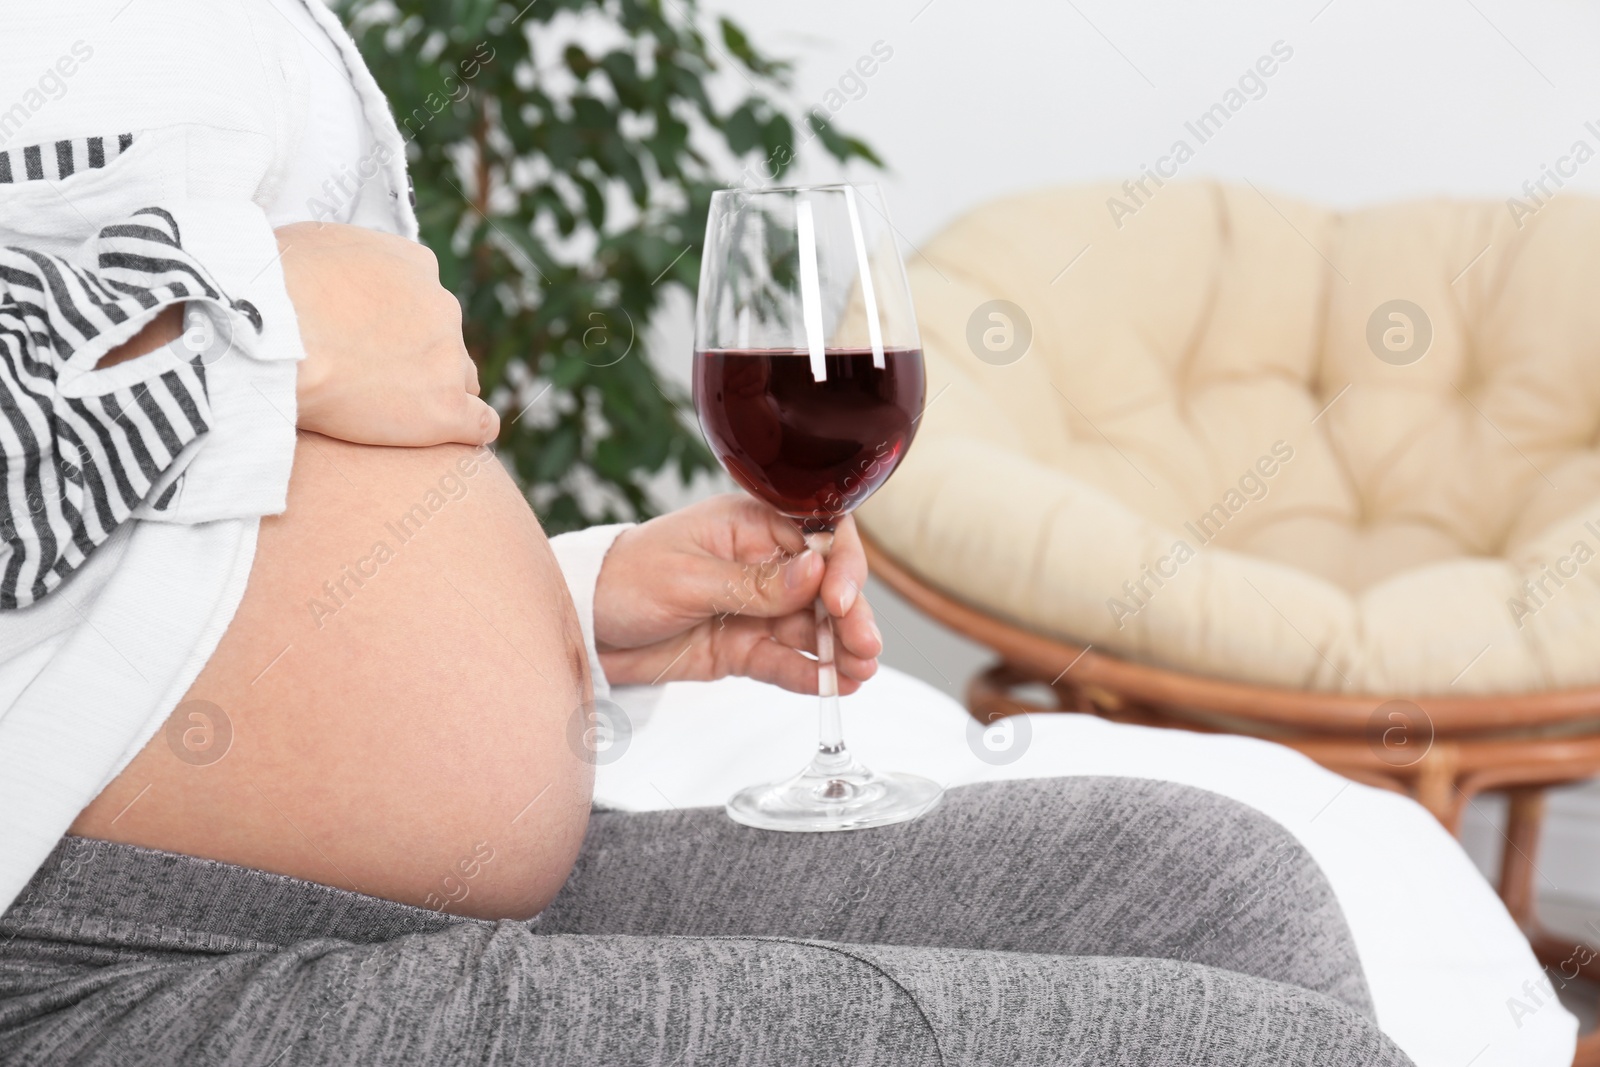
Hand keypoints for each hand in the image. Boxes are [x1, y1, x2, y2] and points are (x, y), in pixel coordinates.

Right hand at [276, 222, 498, 446]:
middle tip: (373, 384)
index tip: (370, 346)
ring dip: (434, 396)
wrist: (273, 333)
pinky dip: (469, 431)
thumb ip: (340, 261)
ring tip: (396, 416)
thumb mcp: (311, 245)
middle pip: (444, 343)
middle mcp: (443, 307)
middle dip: (417, 363)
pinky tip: (450, 440)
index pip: (425, 303)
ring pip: (460, 383)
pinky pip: (480, 423)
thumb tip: (326, 273)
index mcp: (416, 265)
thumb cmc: (272, 287)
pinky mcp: (446, 406)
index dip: (399, 330)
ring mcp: (448, 358)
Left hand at [593, 495, 882, 693]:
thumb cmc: (623, 580)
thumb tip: (816, 571)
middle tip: (864, 648)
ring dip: (839, 650)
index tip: (841, 599)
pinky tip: (835, 686)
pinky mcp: (744, 647)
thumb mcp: (686, 578)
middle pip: (825, 587)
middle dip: (850, 617)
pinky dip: (811, 673)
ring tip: (860, 672)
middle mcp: (762, 564)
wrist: (582, 625)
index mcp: (749, 525)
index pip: (818, 536)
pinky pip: (785, 660)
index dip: (840, 566)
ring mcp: (756, 608)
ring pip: (812, 628)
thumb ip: (754, 583)